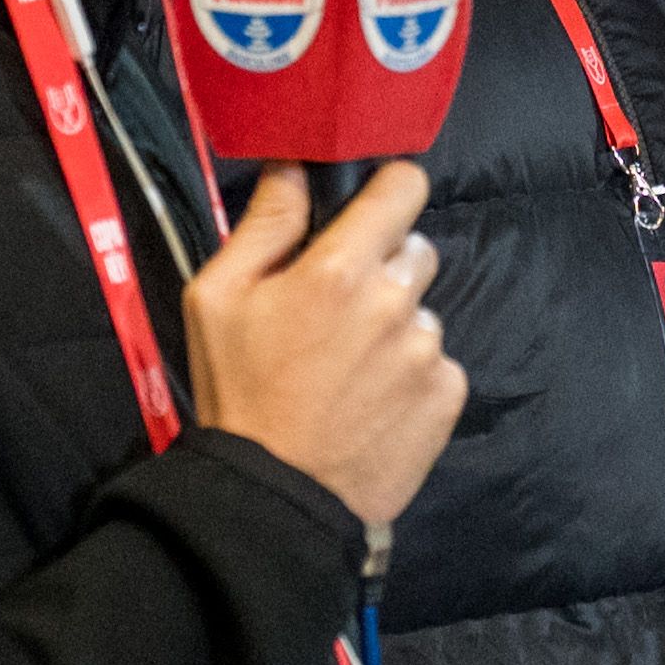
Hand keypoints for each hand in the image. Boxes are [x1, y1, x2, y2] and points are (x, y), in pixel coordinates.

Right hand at [184, 163, 467, 529]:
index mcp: (340, 269)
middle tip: (339, 312)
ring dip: (395, 327)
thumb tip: (294, 166)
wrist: (273, 497)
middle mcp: (394, 302)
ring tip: (349, 371)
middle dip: (384, 268)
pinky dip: (412, 375)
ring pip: (422, 312)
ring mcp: (426, 351)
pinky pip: (438, 364)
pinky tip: (372, 402)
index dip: (389, 191)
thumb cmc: (237, 393)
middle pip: (416, 251)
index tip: (373, 209)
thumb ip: (264, 224)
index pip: (403, 187)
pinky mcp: (447, 395)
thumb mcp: (217, 300)